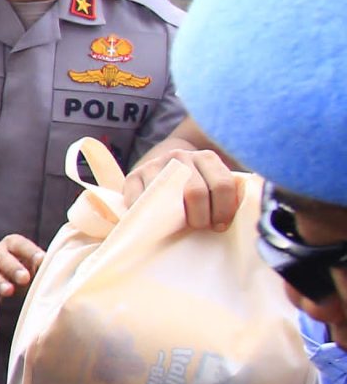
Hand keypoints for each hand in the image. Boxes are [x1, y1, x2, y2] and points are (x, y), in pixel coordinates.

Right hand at [0, 233, 44, 300]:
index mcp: (13, 245)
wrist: (9, 291)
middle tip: (24, 278)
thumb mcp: (35, 268)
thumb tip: (50, 266)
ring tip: (9, 291)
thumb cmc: (26, 275)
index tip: (42, 260)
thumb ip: (40, 266)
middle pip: (2, 258)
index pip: (21, 245)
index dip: (31, 252)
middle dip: (14, 268)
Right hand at [123, 146, 244, 231]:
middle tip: (200, 227)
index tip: (220, 226)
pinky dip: (149, 217)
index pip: (223, 185)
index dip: (224, 210)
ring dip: (177, 219)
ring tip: (182, 226)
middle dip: (201, 218)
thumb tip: (249, 214)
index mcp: (207, 157)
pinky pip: (142, 201)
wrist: (162, 169)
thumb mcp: (212, 181)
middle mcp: (181, 156)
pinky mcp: (134, 176)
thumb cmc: (194, 185)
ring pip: (169, 196)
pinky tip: (157, 222)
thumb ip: (227, 192)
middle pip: (196, 192)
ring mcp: (156, 164)